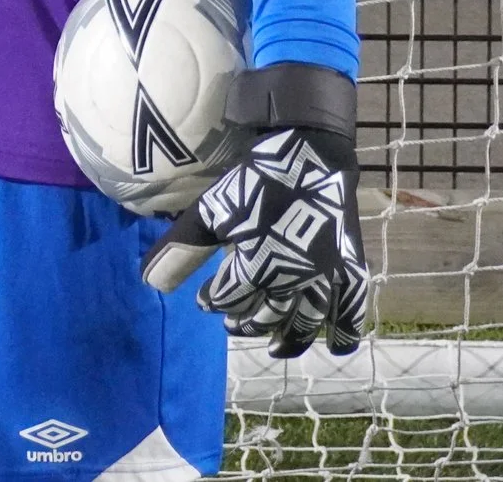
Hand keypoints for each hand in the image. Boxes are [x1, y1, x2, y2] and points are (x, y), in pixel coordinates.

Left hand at [141, 66, 368, 358]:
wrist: (307, 153)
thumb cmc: (254, 180)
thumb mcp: (209, 212)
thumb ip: (181, 248)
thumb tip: (149, 282)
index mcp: (260, 267)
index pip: (231, 298)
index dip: (214, 301)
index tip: (203, 300)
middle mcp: (296, 279)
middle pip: (268, 313)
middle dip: (248, 320)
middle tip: (233, 324)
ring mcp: (326, 275)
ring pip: (307, 318)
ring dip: (291, 336)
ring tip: (277, 349)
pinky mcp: (349, 265)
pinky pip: (353, 305)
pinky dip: (347, 329)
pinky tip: (340, 348)